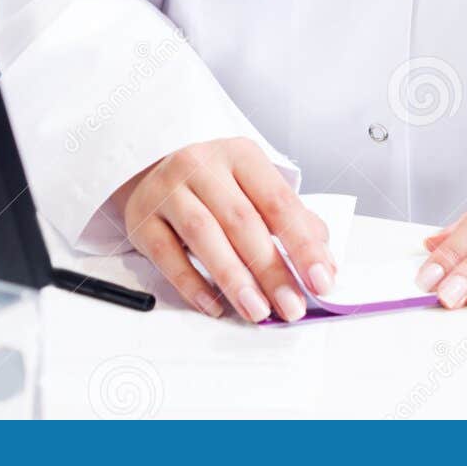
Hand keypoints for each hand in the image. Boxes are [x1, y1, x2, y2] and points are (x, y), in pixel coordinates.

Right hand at [113, 137, 336, 323]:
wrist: (156, 168)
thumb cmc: (217, 184)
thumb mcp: (256, 188)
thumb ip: (293, 221)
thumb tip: (324, 262)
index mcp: (240, 155)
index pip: (278, 201)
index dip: (303, 244)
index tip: (321, 280)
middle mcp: (202, 165)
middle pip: (243, 221)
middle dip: (271, 269)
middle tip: (292, 306)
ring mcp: (168, 190)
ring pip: (204, 236)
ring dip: (234, 279)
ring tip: (258, 311)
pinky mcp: (142, 218)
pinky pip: (168, 256)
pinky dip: (193, 285)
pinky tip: (215, 305)